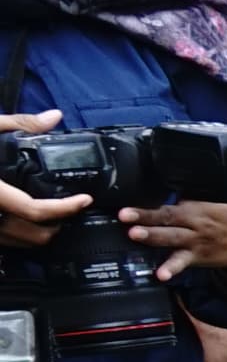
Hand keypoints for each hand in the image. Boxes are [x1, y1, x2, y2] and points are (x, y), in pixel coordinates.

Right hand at [0, 111, 81, 246]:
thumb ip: (17, 124)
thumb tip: (54, 117)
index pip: (35, 210)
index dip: (65, 209)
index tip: (84, 200)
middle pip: (33, 235)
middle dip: (57, 225)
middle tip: (70, 209)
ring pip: (19, 244)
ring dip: (39, 233)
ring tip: (52, 214)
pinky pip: (3, 243)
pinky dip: (18, 236)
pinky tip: (24, 220)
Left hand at [115, 198, 226, 279]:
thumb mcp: (226, 198)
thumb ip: (201, 193)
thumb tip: (178, 180)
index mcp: (201, 205)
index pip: (173, 201)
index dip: (151, 203)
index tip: (130, 203)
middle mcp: (197, 222)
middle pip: (169, 217)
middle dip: (146, 216)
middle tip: (125, 215)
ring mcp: (197, 241)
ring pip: (171, 238)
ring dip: (153, 236)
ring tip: (136, 235)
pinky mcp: (199, 257)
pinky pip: (183, 263)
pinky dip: (172, 268)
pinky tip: (160, 274)